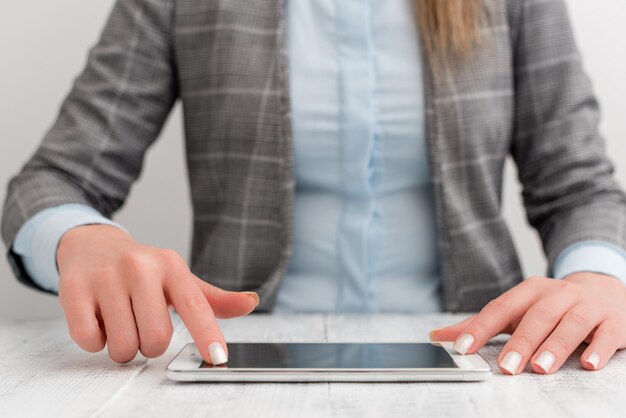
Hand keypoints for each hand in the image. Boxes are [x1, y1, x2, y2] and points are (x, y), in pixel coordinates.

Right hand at [56, 224, 257, 363]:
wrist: (92, 244)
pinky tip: (98, 318)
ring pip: (123, 344)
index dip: (207, 334)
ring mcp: (106, 277)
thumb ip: (212, 298)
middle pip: (156, 338)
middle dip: (150, 345)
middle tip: (143, 326)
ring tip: (121, 321)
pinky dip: (95, 341)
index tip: (218, 357)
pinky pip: (89, 340)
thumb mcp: (178, 278)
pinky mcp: (74, 289)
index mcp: (171, 266)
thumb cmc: (141, 269)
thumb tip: (250, 303)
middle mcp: (140, 268)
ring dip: (123, 346)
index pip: (195, 305)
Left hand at [430, 273, 625, 374]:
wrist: (604, 290)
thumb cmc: (551, 306)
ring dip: (555, 347)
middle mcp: (557, 295)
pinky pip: (605, 335)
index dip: (481, 328)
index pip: (500, 308)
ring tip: (541, 368)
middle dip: (520, 343)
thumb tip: (438, 336)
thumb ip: (480, 323)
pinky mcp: (612, 322)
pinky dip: (597, 349)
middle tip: (506, 368)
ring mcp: (586, 307)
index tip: (463, 347)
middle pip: (536, 317)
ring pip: (570, 324)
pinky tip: (589, 364)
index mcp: (529, 291)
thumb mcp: (516, 309)